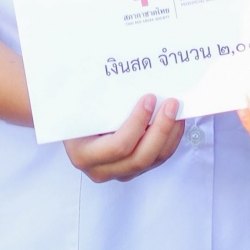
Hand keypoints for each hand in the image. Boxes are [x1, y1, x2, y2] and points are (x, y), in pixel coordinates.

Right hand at [63, 95, 183, 182]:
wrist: (73, 126)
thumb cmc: (76, 113)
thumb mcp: (81, 105)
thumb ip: (98, 98)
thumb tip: (126, 76)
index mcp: (84, 154)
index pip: (118, 145)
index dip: (137, 124)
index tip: (149, 99)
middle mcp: (101, 169)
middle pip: (139, 158)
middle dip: (160, 130)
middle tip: (170, 104)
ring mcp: (119, 173)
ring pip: (152, 161)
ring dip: (169, 135)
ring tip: (176, 111)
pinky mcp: (133, 170)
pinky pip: (157, 160)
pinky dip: (170, 140)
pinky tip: (175, 122)